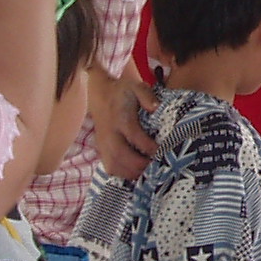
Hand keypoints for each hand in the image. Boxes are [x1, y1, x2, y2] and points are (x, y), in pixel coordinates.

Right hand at [92, 67, 159, 182]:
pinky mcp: (101, 150)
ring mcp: (103, 144)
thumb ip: (147, 95)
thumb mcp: (136, 86)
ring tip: (148, 172)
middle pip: (120, 154)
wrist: (100, 96)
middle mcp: (109, 133)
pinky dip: (123, 174)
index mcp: (120, 117)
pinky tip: (137, 173)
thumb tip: (155, 108)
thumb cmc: (123, 92)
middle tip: (156, 166)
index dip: (148, 146)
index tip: (161, 150)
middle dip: (139, 164)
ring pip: (113, 165)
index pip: (133, 135)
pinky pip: (110, 168)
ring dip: (132, 172)